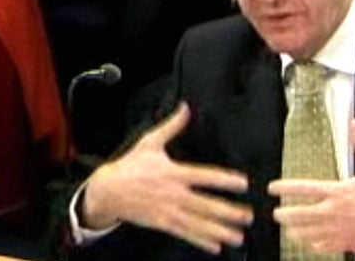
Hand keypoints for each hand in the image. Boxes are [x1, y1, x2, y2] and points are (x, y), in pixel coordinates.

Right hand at [82, 103, 252, 253]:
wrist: (106, 191)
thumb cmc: (130, 166)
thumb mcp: (150, 142)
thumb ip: (172, 126)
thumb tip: (185, 108)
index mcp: (174, 173)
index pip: (205, 176)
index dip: (225, 180)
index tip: (243, 183)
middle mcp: (175, 194)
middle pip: (206, 204)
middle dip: (228, 212)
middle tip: (247, 216)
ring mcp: (169, 211)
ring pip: (198, 223)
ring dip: (219, 230)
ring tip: (237, 236)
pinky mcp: (162, 223)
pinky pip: (185, 233)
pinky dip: (200, 240)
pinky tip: (215, 246)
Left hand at [268, 119, 354, 253]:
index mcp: (338, 191)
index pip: (303, 188)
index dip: (284, 188)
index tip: (272, 188)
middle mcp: (333, 212)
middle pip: (298, 214)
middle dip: (283, 214)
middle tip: (277, 213)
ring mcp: (337, 230)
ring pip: (306, 233)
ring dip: (294, 230)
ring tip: (289, 228)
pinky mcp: (345, 243)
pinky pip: (321, 246)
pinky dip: (312, 244)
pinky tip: (309, 242)